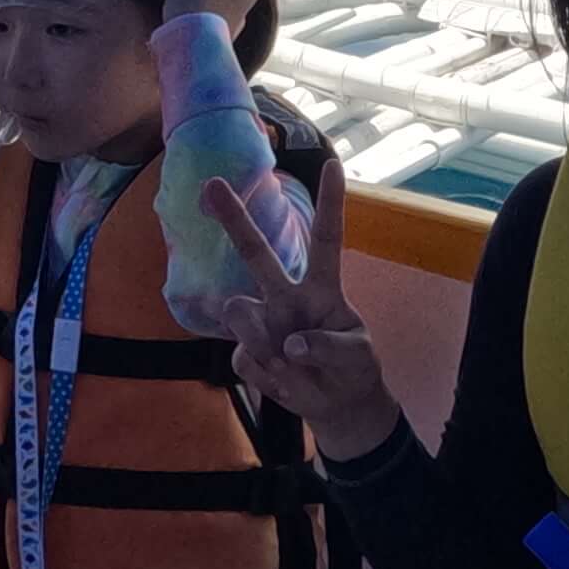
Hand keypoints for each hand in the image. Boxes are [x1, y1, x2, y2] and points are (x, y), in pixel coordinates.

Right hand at [203, 159, 396, 462]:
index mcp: (322, 287)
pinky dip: (268, 377)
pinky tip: (284, 382)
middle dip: (234, 218)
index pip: (326, 239)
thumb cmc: (352, 367)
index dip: (331, 203)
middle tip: (211, 184)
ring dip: (259, 338)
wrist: (336, 404)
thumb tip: (290, 345)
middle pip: (256, 252)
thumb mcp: (357, 355)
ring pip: (239, 311)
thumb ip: (330, 346)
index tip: (334, 164)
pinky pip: (246, 359)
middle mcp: (286, 297)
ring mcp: (263, 324)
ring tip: (287, 365)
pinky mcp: (249, 354)